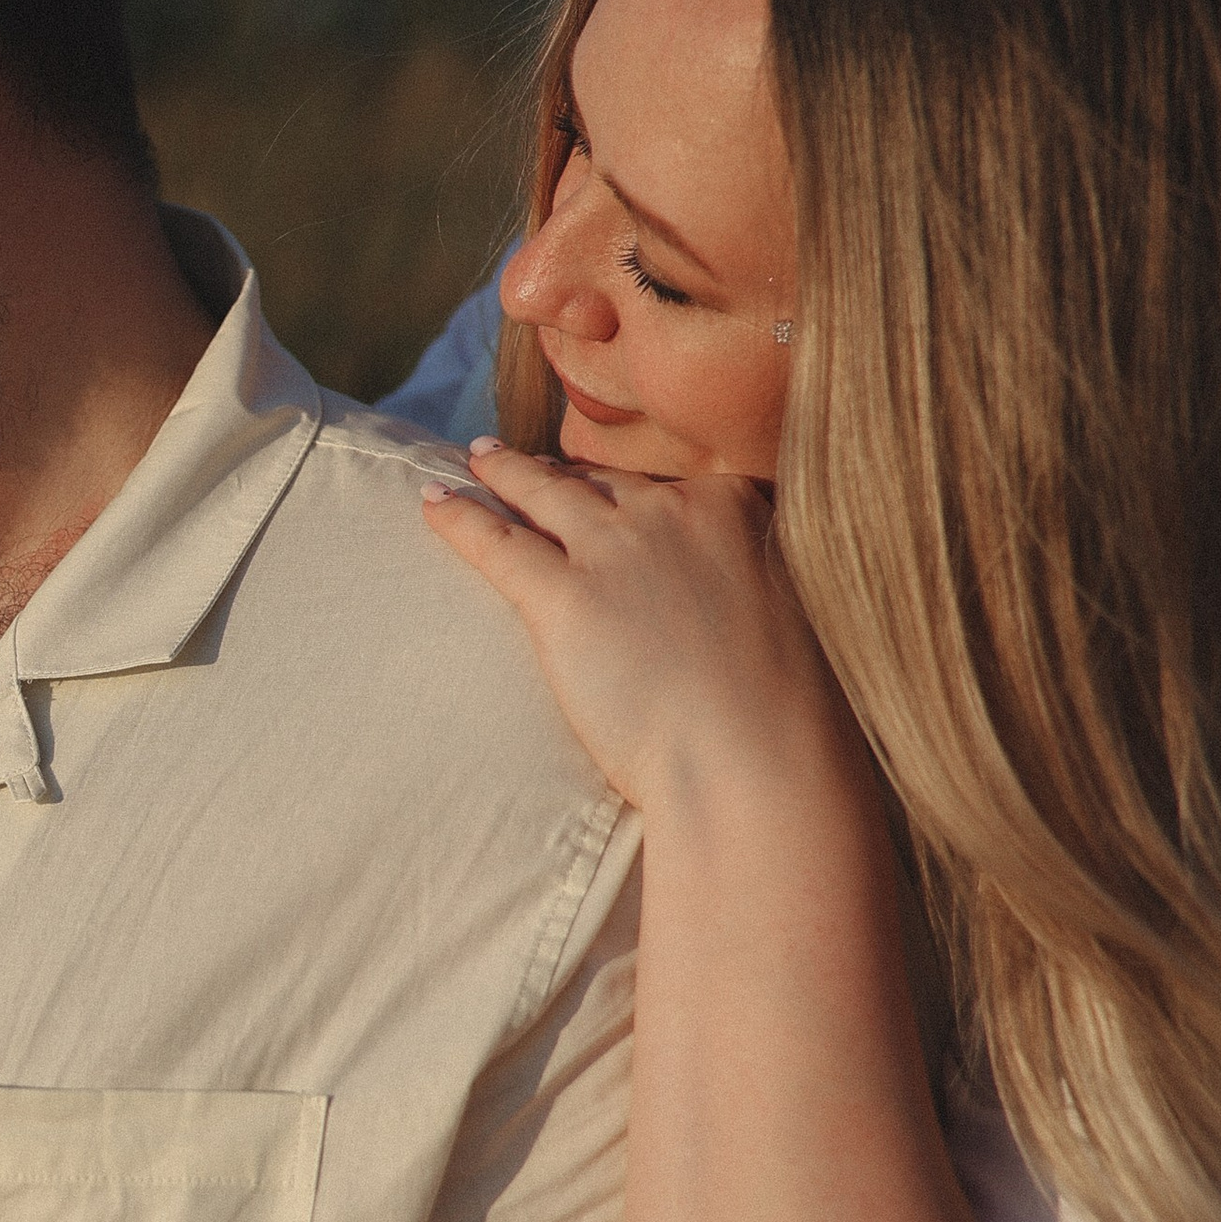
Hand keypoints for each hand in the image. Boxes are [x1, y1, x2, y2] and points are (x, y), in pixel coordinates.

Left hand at [420, 437, 850, 815]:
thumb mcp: (789, 613)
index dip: (625, 487)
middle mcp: (671, 512)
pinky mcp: (564, 597)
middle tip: (524, 464)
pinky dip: (459, 520)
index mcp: (733, 509)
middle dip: (560, 474)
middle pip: (601, 485)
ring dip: (503, 473)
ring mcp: (614, 550)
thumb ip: (751, 579)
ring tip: (475, 460)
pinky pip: (497, 543)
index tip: (603, 485)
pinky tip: (432, 505)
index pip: (665, 484)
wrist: (757, 760)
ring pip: (543, 493)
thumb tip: (730, 591)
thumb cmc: (784, 715)